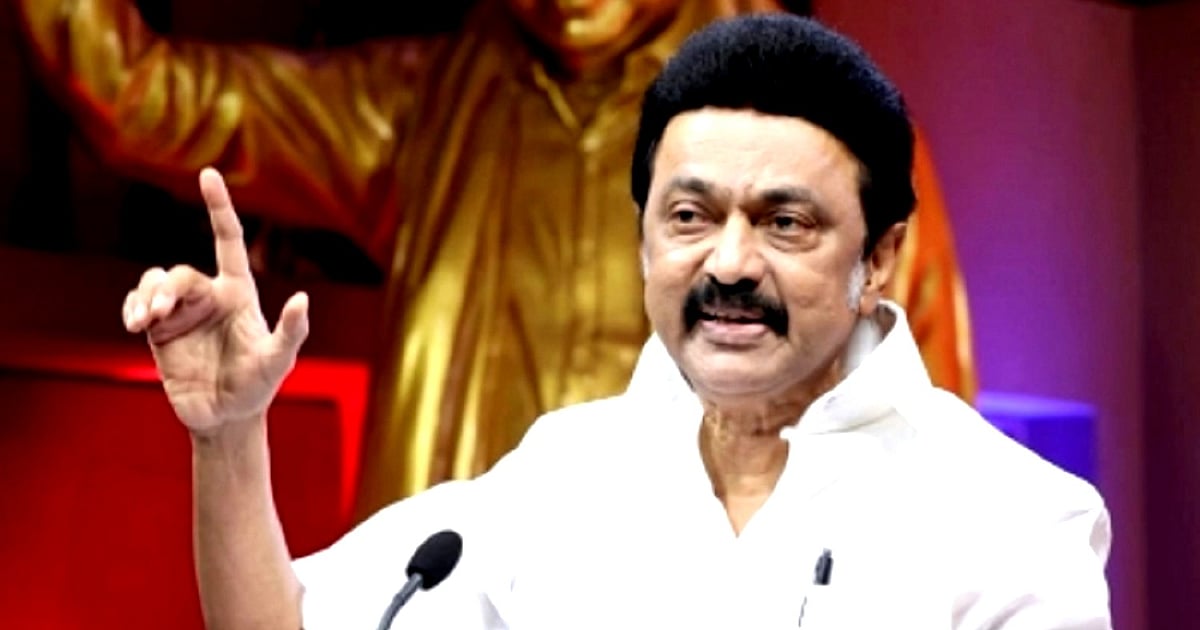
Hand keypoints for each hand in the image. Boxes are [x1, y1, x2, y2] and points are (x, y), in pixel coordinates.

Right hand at [122, 168, 309, 434]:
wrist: (226, 418)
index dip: (219, 206)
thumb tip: (303, 298)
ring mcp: (181, 313)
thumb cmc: (259, 387)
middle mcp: (208, 296)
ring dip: (145, 296)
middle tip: (160, 316)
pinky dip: (132, 308)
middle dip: (167, 289)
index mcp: (239, 292)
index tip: (208, 174)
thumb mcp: (280, 361)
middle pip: (180, 273)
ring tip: (144, 322)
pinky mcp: (158, 332)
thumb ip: (292, 331)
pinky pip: (137, 304)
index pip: (227, 239)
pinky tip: (135, 324)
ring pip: (154, 282)